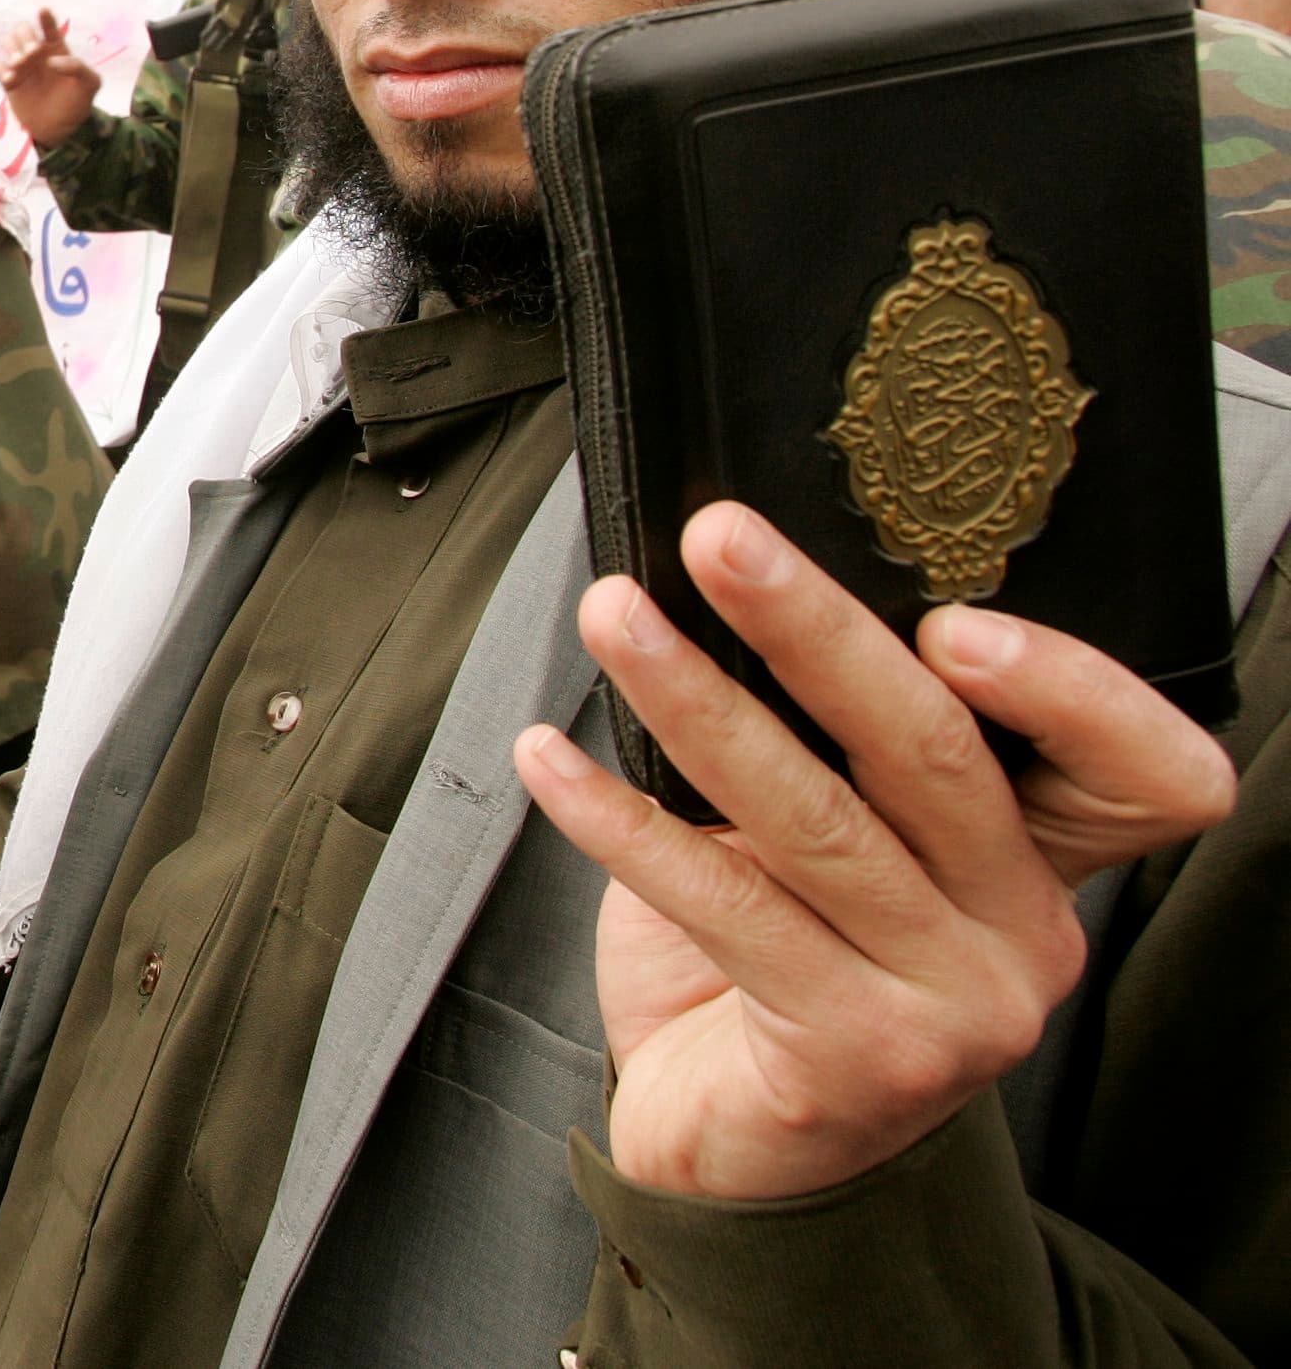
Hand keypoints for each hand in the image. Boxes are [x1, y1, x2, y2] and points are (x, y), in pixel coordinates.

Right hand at [0, 7, 102, 149]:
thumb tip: (52, 60)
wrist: (62, 130)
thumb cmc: (77, 104)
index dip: (45, 18)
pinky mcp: (9, 82)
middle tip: (30, 52)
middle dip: (24, 36)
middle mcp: (37, 54)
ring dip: (11, 50)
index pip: (49, 27)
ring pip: (7, 43)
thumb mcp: (89, 84)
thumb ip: (78, 67)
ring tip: (19, 65)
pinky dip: (0, 68)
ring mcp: (22, 66)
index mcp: (56, 49)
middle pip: (22, 30)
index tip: (43, 11)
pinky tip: (11, 79)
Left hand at [512, 502, 1234, 1201]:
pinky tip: (548, 759)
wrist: (733, 1153)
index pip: (1144, 772)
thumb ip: (824, 749)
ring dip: (693, 699)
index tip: (950, 613)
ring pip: (814, 818)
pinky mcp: (853, 1056)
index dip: (1071, 688)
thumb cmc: (773, 971)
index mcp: (1041, 866)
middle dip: (814, 627)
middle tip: (720, 539)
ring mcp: (950, 1006)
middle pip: (932, 752)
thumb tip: (717, 594)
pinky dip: (618, 817)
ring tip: (611, 619)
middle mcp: (1024, 937)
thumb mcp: (825, 846)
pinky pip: (721, 905)